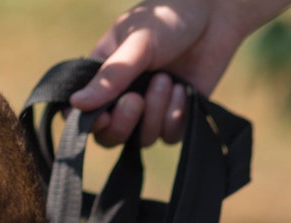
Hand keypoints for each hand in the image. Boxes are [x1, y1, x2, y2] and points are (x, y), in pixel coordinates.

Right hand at [69, 0, 290, 146]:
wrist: (214, 17)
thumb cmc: (167, 19)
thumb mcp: (135, 45)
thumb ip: (110, 77)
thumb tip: (76, 104)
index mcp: (103, 75)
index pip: (84, 114)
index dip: (90, 124)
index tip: (103, 117)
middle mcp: (124, 96)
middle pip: (112, 137)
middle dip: (124, 124)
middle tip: (136, 99)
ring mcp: (152, 109)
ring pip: (143, 138)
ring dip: (155, 112)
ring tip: (166, 79)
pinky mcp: (178, 116)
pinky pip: (170, 135)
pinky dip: (175, 115)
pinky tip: (183, 89)